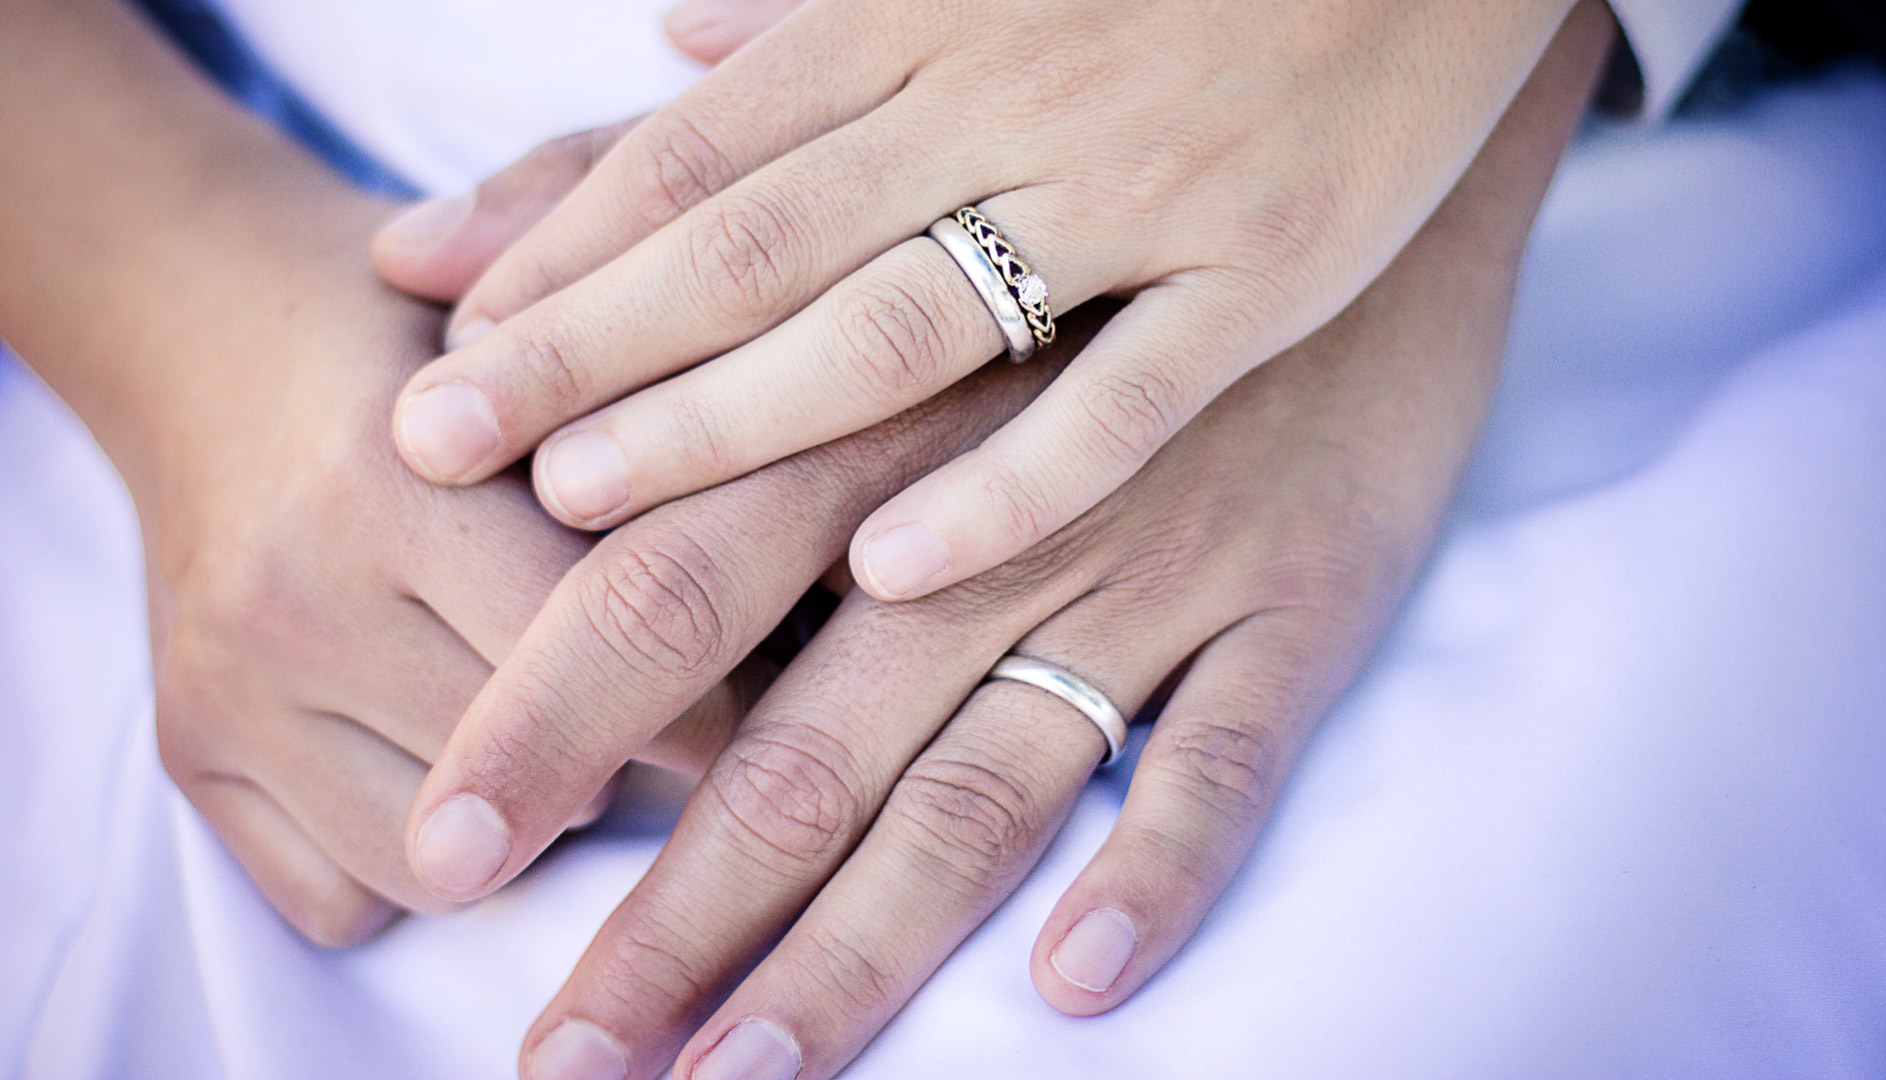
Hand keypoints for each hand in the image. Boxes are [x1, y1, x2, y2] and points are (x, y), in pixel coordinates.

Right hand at [0, 0, 756, 944]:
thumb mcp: (559, 344)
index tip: (797, 700)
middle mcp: (293, 597)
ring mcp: (226, 689)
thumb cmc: (431, 334)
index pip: (606, 646)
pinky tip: (462, 774)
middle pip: (533, 777)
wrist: (208, 319)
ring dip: (532, 830)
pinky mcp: (186, 754)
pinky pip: (341, 902)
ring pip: (438, 870)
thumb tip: (842, 578)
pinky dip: (418, 864)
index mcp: (391, 481)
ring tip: (572, 737)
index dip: (728, 695)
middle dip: (644, 766)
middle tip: (701, 728)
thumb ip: (668, 442)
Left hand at [371, 0, 1578, 605]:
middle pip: (754, 245)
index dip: (560, 255)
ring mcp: (1139, 197)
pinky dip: (1012, 481)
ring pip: (908, 324)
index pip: (702, 156)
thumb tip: (662, 44)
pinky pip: (1129, 395)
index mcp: (927, 31)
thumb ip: (815, 13)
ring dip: (736, 417)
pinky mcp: (1269, 282)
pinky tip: (888, 572)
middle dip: (579, 349)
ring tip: (583, 510)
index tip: (435, 352)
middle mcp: (1007, 110)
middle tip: (426, 446)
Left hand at [389, 6, 1611, 1075]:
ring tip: (739, 1079)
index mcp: (858, 411)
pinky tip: (1071, 983)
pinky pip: (1227, 756)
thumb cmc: (1035, 200)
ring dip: (859, 950)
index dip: (545, 723)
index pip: (668, 582)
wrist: (1308, 128)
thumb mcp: (823, 181)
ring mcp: (1149, 562)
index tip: (440, 861)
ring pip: (987, 787)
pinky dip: (1154, 868)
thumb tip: (411, 259)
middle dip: (672, 919)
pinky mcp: (1295, 600)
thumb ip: (614, 216)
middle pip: (805, 742)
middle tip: (561, 1062)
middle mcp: (986, 510)